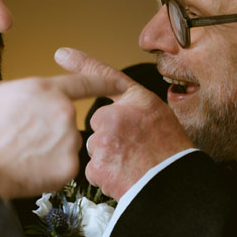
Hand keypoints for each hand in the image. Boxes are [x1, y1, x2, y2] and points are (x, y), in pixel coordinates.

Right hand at [0, 72, 128, 199]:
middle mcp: (64, 113)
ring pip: (66, 143)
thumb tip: (15, 92)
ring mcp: (69, 142)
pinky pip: (64, 166)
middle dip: (51, 126)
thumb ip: (13, 87)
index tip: (117, 84)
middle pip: (69, 119)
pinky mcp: (68, 168)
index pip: (85, 82)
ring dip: (51, 148)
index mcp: (46, 90)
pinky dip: (49, 169)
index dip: (103, 82)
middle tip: (24, 137)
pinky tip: (29, 168)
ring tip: (23, 154)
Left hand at [55, 47, 192, 198]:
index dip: (81, 63)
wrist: (174, 182)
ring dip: (107, 156)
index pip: (104, 76)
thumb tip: (110, 111)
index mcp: (133, 100)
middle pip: (98, 124)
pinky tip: (123, 174)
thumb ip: (133, 106)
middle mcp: (114, 117)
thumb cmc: (170, 150)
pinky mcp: (96, 166)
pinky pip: (93, 169)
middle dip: (109, 136)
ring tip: (131, 162)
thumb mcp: (159, 114)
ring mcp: (103, 142)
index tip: (62, 53)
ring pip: (95, 147)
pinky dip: (105, 174)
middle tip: (133, 146)